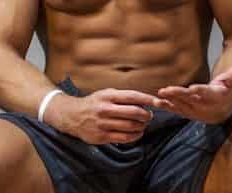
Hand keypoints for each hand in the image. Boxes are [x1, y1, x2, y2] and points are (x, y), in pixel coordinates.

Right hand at [46, 88, 161, 144]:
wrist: (72, 116)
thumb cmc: (94, 103)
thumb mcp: (106, 93)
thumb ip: (123, 97)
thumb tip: (144, 100)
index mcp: (108, 95)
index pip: (133, 96)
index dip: (148, 99)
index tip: (160, 102)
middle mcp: (106, 109)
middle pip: (135, 112)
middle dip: (147, 115)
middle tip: (150, 115)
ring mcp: (104, 123)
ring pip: (131, 126)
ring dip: (142, 126)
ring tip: (144, 124)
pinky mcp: (102, 136)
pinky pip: (124, 138)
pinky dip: (135, 136)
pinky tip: (137, 133)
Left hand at [156, 66, 231, 123]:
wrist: (222, 110)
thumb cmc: (225, 91)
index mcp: (216, 98)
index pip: (207, 94)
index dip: (200, 91)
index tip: (192, 88)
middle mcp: (205, 107)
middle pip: (190, 100)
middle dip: (179, 95)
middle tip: (167, 90)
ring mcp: (195, 112)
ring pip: (182, 106)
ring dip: (170, 101)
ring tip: (160, 96)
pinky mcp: (187, 113)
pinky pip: (177, 111)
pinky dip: (167, 107)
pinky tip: (157, 103)